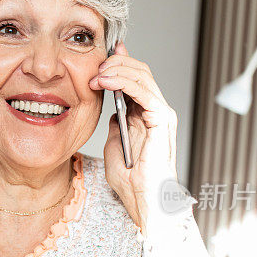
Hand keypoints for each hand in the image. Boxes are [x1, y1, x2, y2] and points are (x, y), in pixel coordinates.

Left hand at [89, 41, 178, 234]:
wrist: (144, 201)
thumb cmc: (132, 182)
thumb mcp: (114, 146)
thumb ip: (114, 127)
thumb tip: (110, 112)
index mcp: (145, 115)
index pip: (134, 79)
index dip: (118, 64)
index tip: (100, 55)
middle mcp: (155, 111)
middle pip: (139, 72)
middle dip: (115, 63)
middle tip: (94, 65)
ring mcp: (161, 114)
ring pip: (142, 77)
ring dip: (117, 70)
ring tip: (97, 73)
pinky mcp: (162, 121)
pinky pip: (145, 92)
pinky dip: (124, 82)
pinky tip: (107, 81)